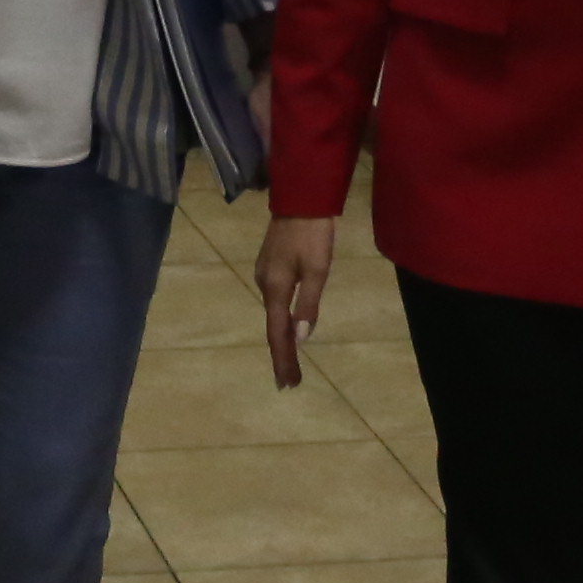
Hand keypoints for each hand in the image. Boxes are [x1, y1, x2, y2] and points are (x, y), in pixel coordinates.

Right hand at [254, 214, 338, 386]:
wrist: (300, 199)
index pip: (278, 333)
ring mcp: (265, 275)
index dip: (284, 359)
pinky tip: (287, 327)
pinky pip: (275, 302)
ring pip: (274, 314)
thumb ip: (308, 305)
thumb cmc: (313, 234)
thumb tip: (300, 339)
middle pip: (273, 328)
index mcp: (276, 289)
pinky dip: (281, 320)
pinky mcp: (270, 267)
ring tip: (290, 361)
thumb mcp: (317, 270)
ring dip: (282, 339)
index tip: (288, 383)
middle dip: (282, 355)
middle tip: (290, 381)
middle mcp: (265, 285)